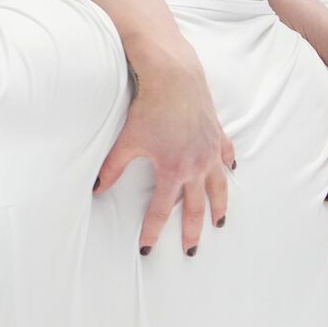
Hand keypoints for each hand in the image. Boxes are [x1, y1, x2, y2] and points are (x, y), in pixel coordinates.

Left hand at [96, 56, 234, 254]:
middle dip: (191, 231)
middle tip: (190, 250)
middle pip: (194, 207)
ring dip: (218, 206)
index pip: (159, 211)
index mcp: (173, 170)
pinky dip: (228, 165)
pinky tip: (231, 171)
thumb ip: (112, 168)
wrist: (175, 76)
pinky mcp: (216, 134)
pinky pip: (226, 155)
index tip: (146, 250)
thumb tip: (96, 190)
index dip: (152, 232)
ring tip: (219, 222)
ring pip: (218, 186)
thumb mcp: (127, 141)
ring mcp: (210, 150)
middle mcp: (196, 165)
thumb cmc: (149, 107)